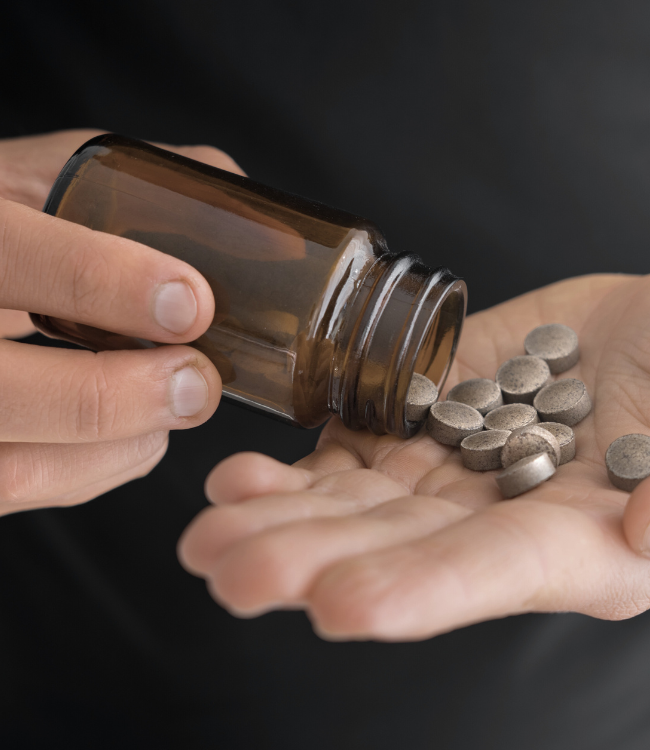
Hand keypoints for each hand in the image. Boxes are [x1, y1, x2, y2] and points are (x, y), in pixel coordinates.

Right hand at [0, 130, 242, 513]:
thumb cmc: (5, 227)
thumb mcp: (43, 180)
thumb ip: (134, 187)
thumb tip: (255, 223)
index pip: (11, 253)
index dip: (103, 281)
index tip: (192, 302)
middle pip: (7, 390)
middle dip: (120, 396)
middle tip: (198, 383)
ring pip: (15, 466)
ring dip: (117, 448)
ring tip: (175, 410)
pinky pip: (21, 485)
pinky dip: (96, 470)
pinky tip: (139, 436)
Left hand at [179, 270, 649, 639]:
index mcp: (591, 545)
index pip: (495, 575)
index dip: (420, 590)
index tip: (338, 603)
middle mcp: (509, 515)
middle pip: (402, 543)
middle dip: (312, 556)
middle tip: (224, 567)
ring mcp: (470, 459)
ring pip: (368, 495)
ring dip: (288, 509)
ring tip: (213, 520)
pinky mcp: (446, 404)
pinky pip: (372, 435)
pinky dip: (314, 451)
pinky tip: (253, 469)